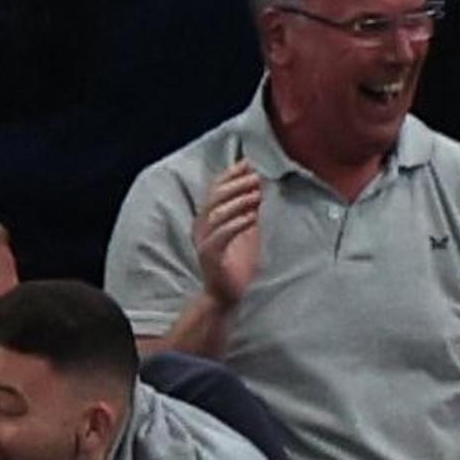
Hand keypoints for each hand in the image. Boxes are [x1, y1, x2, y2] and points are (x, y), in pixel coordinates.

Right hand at [194, 160, 265, 310]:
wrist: (226, 296)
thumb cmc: (236, 264)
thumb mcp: (247, 230)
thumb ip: (249, 208)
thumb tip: (257, 183)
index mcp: (208, 218)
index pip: (216, 189)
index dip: (231, 174)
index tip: (248, 163)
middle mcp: (202, 227)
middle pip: (216, 198)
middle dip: (236, 184)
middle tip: (256, 178)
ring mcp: (203, 241)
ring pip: (217, 214)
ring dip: (238, 202)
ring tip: (257, 194)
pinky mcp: (209, 256)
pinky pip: (221, 236)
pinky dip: (236, 224)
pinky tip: (252, 217)